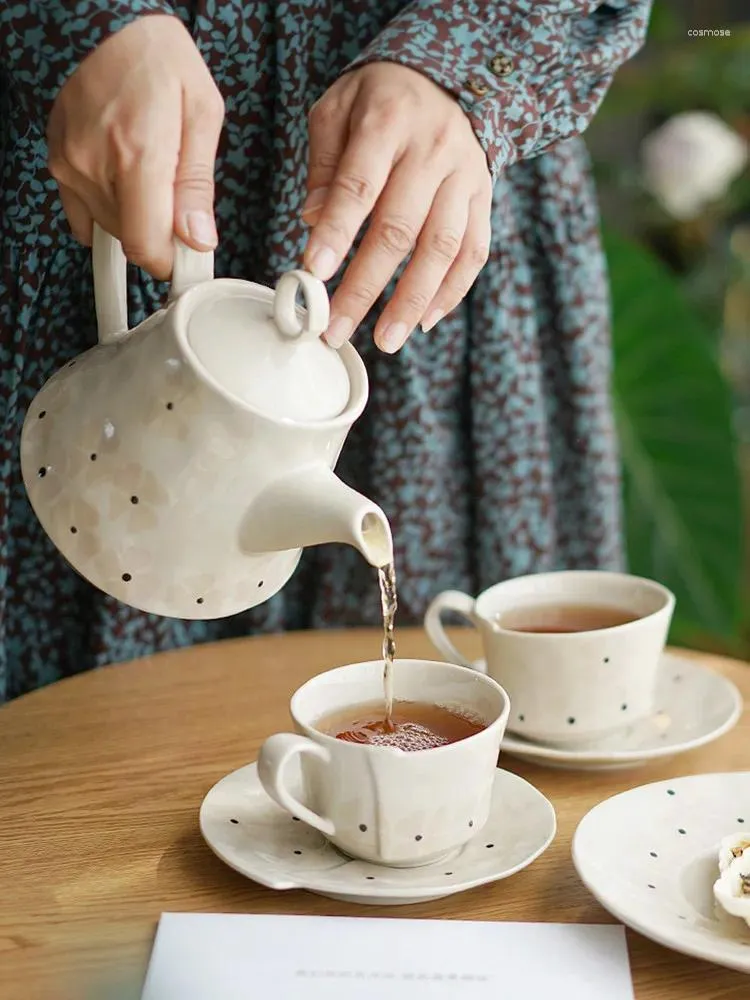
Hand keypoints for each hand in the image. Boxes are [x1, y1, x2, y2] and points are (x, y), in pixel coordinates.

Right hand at [47, 15, 223, 278]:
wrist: (110, 25)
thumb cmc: (161, 61)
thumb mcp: (203, 115)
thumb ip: (198, 186)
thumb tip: (197, 237)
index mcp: (139, 153)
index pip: (146, 245)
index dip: (170, 261)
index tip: (187, 255)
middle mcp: (97, 164)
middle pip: (131, 239)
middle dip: (159, 231)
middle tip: (176, 198)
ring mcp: (72, 165)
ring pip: (111, 227)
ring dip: (135, 216)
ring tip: (149, 172)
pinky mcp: (59, 163)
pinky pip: (84, 213)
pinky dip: (109, 209)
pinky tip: (124, 182)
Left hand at [303, 63, 491, 352]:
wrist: (449, 78)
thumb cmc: (380, 100)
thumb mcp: (338, 109)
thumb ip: (325, 165)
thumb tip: (314, 220)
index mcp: (389, 122)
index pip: (359, 186)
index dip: (337, 233)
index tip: (313, 273)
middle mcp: (433, 150)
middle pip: (399, 229)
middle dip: (365, 287)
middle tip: (337, 329)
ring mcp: (465, 177)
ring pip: (442, 248)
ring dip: (412, 301)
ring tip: (386, 340)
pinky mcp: (484, 199)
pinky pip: (474, 252)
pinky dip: (451, 292)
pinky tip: (424, 322)